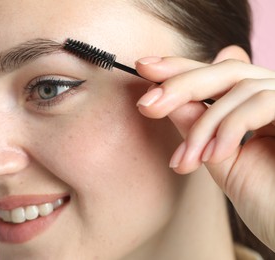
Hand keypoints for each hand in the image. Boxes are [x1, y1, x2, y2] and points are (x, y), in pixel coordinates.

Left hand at [135, 48, 274, 250]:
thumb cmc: (267, 203)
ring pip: (239, 87)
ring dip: (203, 126)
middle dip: (181, 85)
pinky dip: (229, 128)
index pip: (217, 76)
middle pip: (227, 70)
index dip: (181, 68)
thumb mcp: (218, 159)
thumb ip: (197, 126)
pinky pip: (261, 102)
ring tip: (187, 160)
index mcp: (259, 106)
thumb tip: (165, 96)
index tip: (144, 67)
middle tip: (146, 105)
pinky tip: (214, 157)